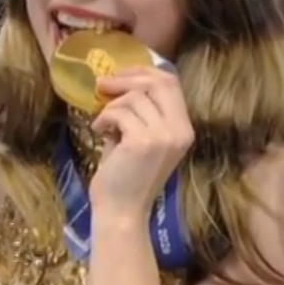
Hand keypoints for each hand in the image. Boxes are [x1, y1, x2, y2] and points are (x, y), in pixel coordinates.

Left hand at [88, 69, 192, 218]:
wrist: (122, 212)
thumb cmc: (126, 179)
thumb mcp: (141, 139)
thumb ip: (140, 113)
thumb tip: (120, 82)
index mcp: (184, 129)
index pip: (171, 84)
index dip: (144, 72)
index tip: (121, 75)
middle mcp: (180, 131)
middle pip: (158, 83)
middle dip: (127, 78)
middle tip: (102, 85)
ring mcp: (164, 136)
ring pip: (134, 98)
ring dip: (111, 106)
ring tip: (103, 124)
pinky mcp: (143, 142)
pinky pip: (120, 112)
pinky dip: (104, 118)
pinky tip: (99, 131)